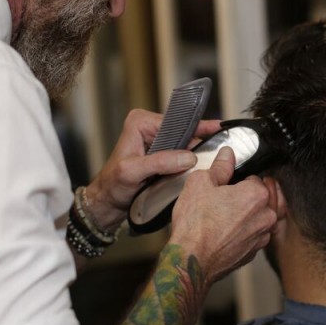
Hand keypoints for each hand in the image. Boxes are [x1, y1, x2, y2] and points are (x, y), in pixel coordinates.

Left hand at [83, 109, 221, 229]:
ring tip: (211, 162)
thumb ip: (160, 162)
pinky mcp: (161, 154)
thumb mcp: (133, 172)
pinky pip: (181, 155)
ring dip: (196, 155)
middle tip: (218, 151)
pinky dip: (190, 163)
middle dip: (198, 143)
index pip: (176, 121)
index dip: (198, 126)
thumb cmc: (112, 186)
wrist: (107, 202)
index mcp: (140, 122)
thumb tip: (188, 157)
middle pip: (184, 132)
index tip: (218, 128)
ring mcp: (157, 140)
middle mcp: (149, 127)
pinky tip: (200, 168)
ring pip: (185, 145)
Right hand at [168, 146, 275, 283]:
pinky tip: (226, 233)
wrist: (191, 261)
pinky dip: (244, 233)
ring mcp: (261, 237)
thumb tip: (227, 155)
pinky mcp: (254, 253)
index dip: (239, 181)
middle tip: (226, 201)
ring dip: (248, 216)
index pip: (256, 179)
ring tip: (226, 217)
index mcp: (257, 195)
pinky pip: (253, 236)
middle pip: (262, 199)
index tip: (227, 186)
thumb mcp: (200, 183)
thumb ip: (220, 166)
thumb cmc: (195, 225)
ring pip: (260, 219)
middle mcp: (265, 216)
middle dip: (247, 198)